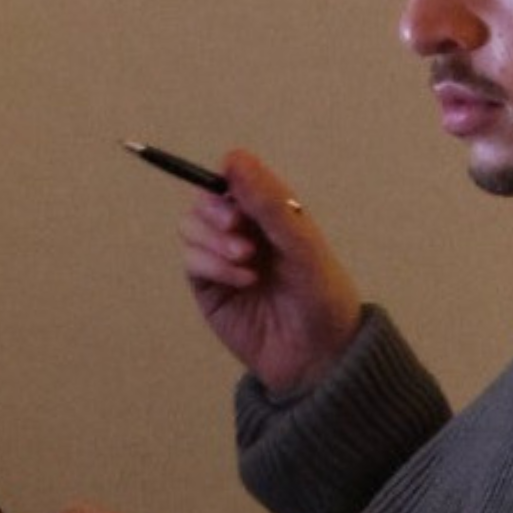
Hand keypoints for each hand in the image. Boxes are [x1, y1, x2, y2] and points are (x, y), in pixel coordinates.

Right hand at [181, 149, 362, 397]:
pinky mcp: (208, 288)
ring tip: (248, 260)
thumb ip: (268, 201)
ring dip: (214, 240)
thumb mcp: (301, 242)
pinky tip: (244, 281)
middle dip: (216, 211)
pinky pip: (191, 261)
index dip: (226, 180)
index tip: (235, 195)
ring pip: (190, 227)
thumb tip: (232, 156)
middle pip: (203, 200)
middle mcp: (243, 231)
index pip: (233, 179)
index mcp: (270, 212)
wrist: (318, 356)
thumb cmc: (322, 295)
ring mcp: (221, 259)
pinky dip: (213, 266)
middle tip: (238, 228)